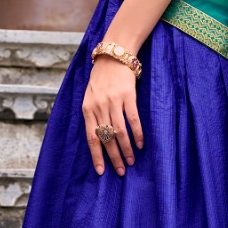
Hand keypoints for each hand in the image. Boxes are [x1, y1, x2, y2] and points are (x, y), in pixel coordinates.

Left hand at [82, 56, 143, 175]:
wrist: (113, 56)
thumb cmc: (101, 77)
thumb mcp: (89, 95)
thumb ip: (92, 114)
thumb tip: (99, 137)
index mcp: (87, 109)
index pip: (91, 138)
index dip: (96, 155)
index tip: (101, 171)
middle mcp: (99, 107)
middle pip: (106, 138)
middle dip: (113, 157)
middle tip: (120, 171)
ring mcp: (114, 102)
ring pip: (120, 132)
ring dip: (126, 149)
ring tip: (131, 161)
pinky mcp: (128, 96)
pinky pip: (133, 119)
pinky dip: (137, 133)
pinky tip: (140, 144)